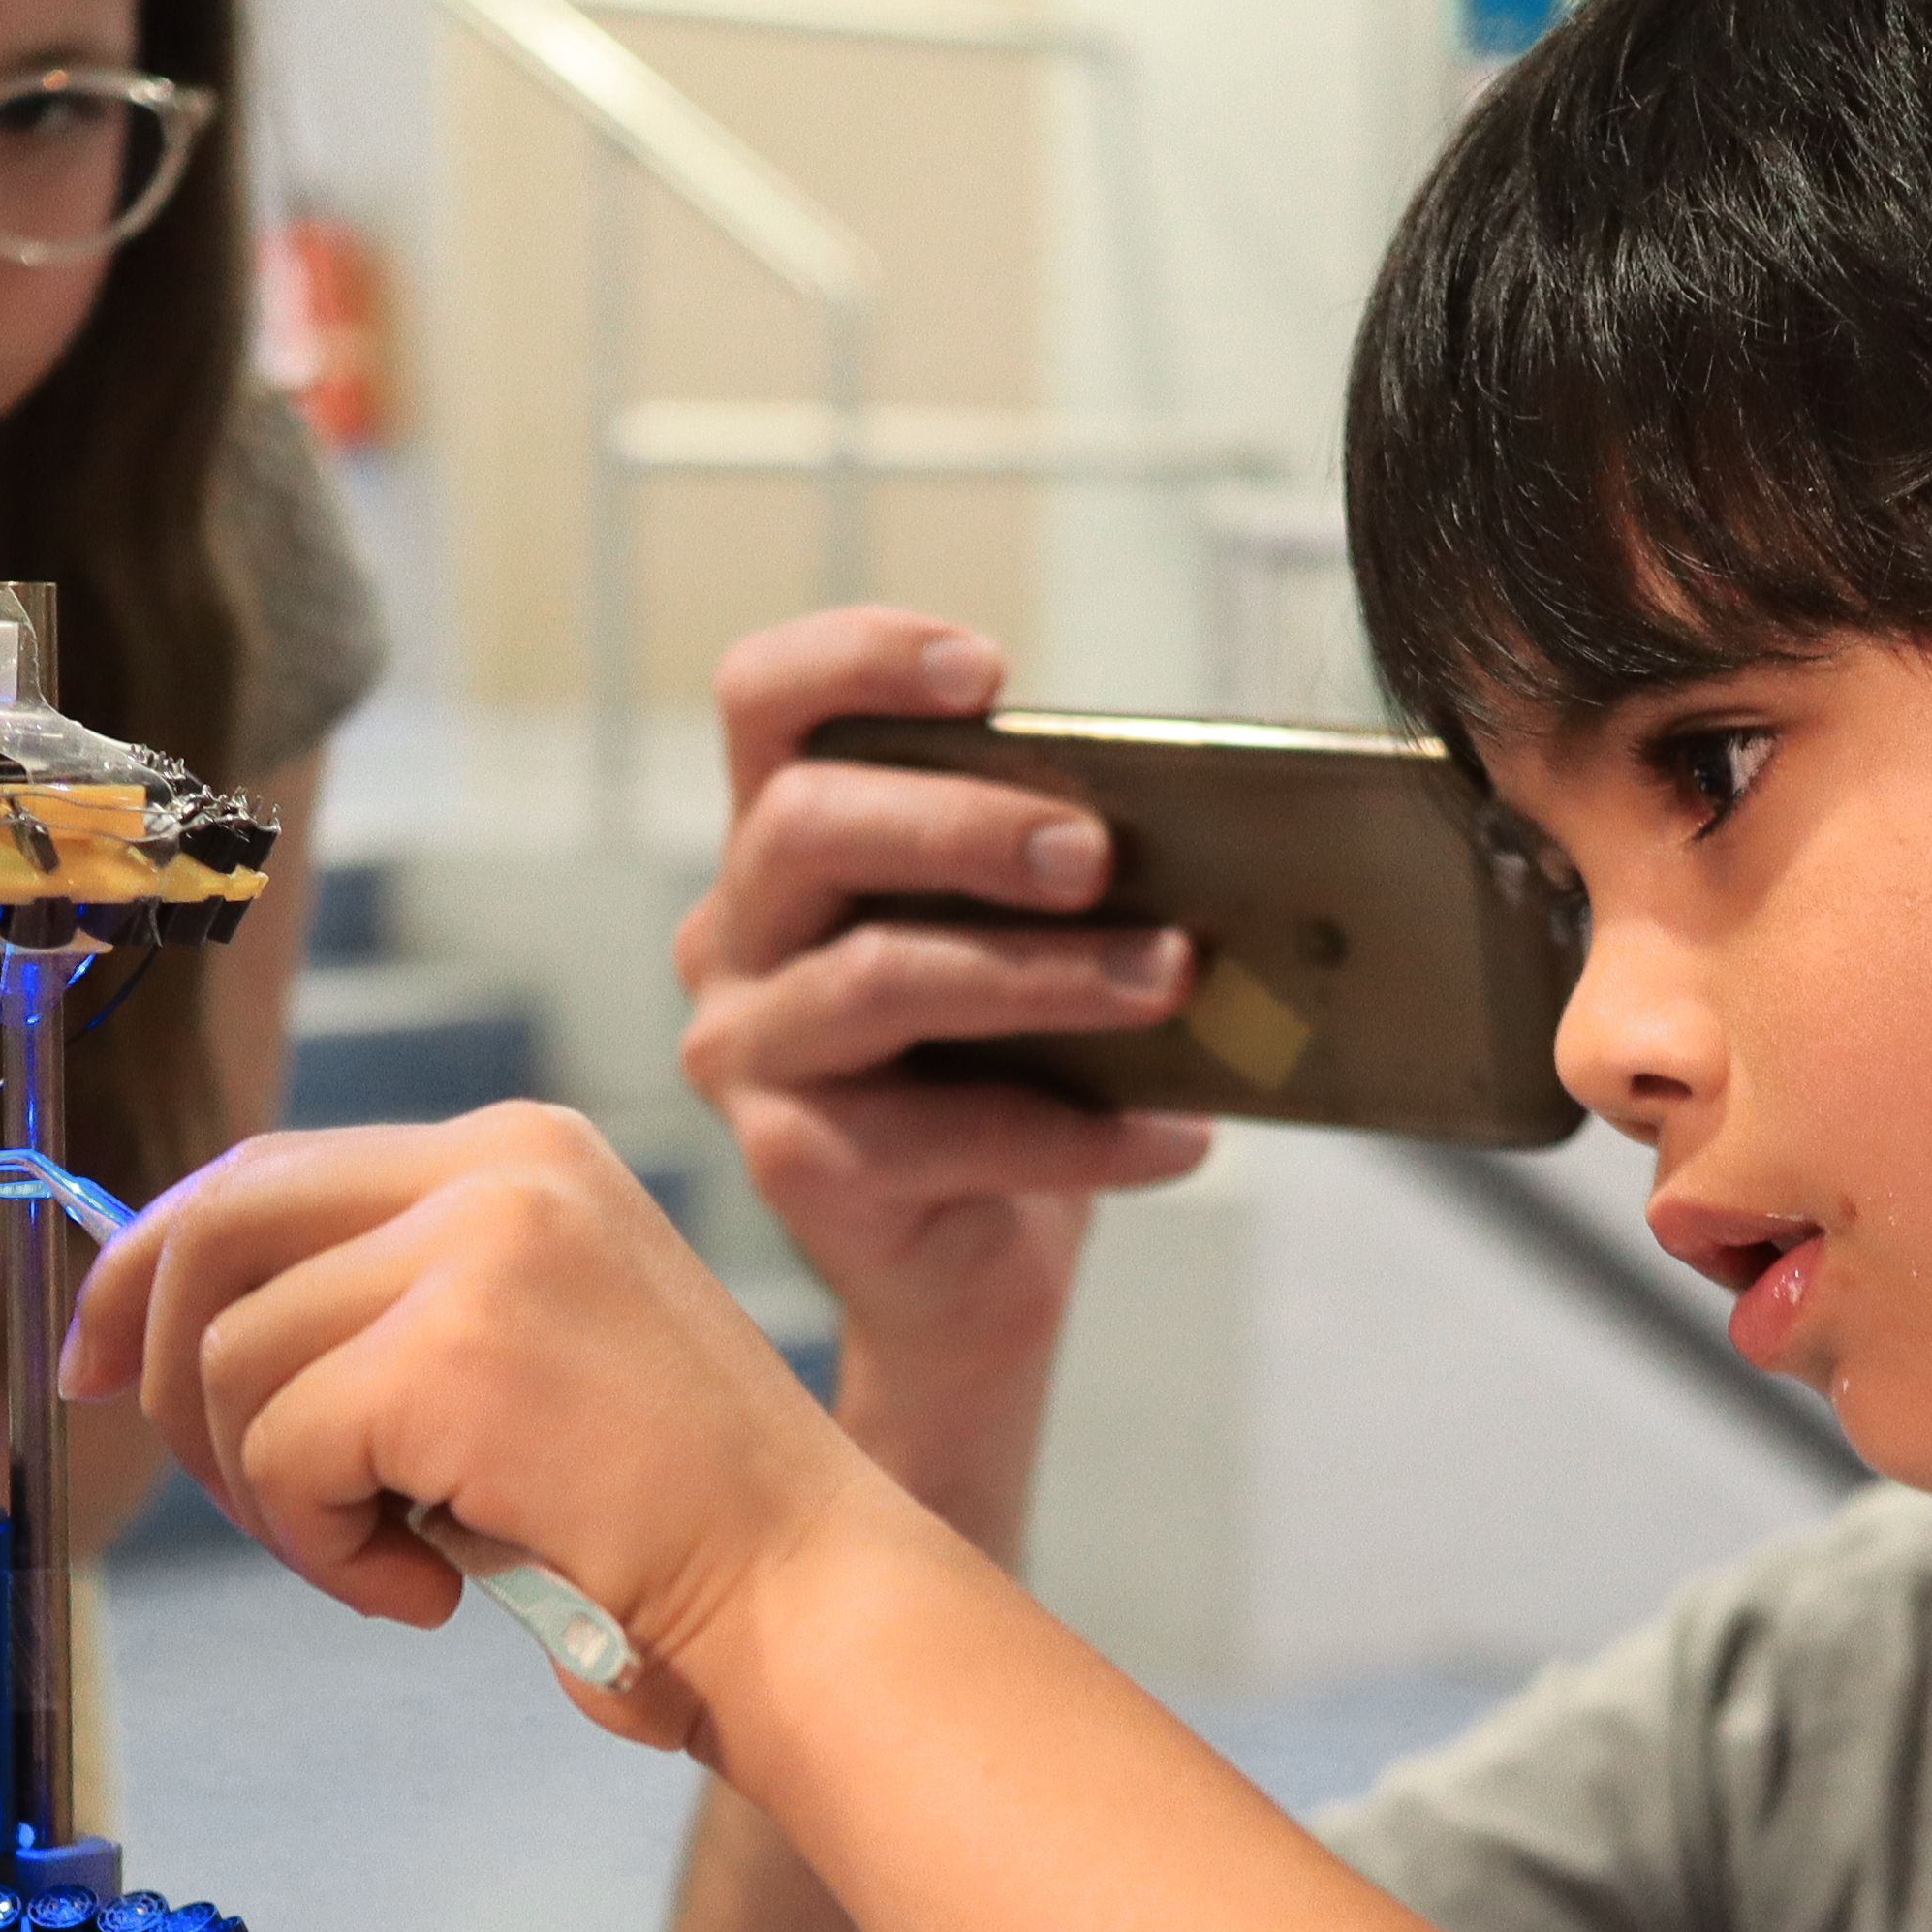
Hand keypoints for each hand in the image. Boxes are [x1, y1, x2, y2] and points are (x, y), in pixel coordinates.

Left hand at [69, 1106, 870, 1751]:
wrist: (805, 1597)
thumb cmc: (665, 1520)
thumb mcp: (517, 1360)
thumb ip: (381, 1315)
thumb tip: (153, 1336)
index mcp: (516, 1153)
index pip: (268, 1169)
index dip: (152, 1262)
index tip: (94, 1362)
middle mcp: (498, 1166)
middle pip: (215, 1228)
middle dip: (161, 1372)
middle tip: (244, 1501)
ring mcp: (480, 1249)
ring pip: (230, 1356)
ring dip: (272, 1493)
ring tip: (390, 1559)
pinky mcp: (454, 1353)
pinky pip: (280, 1450)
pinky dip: (320, 1549)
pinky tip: (427, 1590)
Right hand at [677, 608, 1213, 1386]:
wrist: (977, 1273)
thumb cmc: (1013, 1077)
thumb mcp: (1026, 943)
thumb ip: (1052, 871)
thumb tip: (1200, 830)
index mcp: (782, 846)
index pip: (761, 700)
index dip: (857, 658)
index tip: (988, 669)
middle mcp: (731, 936)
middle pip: (807, 823)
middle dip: (966, 822)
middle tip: (1099, 854)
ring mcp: (746, 1054)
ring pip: (876, 976)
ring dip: (1042, 975)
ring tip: (1172, 976)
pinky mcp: (790, 1166)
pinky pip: (944, 1133)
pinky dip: (1080, 1133)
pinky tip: (1180, 1135)